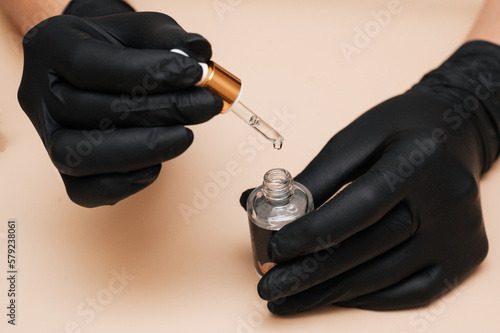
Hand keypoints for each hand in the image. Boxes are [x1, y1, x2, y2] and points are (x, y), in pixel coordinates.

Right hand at [18, 11, 221, 206]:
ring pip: (80, 157)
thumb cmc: (118, 48)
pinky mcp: (63, 170)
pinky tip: (156, 165)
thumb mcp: (141, 30)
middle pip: (92, 112)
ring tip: (184, 136)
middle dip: (160, 112)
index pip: (90, 65)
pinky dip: (124, 184)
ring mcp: (47, 136)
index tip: (194, 74)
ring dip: (142, 150)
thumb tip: (197, 54)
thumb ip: (167, 37)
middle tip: (204, 106)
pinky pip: (84, 191)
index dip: (147, 73)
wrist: (97, 69)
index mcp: (50, 47)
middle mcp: (38, 94)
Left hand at [241, 41, 499, 313]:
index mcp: (419, 160)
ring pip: (385, 276)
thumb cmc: (400, 130)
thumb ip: (314, 177)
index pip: (359, 208)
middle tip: (270, 287)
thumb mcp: (356, 138)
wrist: (455, 133)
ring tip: (290, 297)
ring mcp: (460, 234)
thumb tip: (258, 203)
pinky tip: (333, 295)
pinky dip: (367, 297)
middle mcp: (448, 200)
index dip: (312, 233)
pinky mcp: (465, 257)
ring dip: (331, 292)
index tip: (275, 250)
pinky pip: (411, 291)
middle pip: (369, 249)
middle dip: (310, 273)